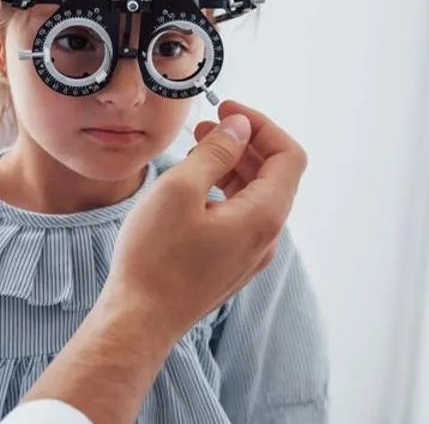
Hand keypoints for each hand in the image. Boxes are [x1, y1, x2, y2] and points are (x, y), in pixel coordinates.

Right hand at [101, 101, 307, 342]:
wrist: (139, 319)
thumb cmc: (154, 258)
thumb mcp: (181, 189)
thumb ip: (216, 152)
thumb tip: (240, 127)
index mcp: (263, 216)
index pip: (289, 156)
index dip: (262, 125)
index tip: (227, 109)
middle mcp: (266, 237)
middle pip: (274, 175)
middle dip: (244, 142)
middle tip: (206, 124)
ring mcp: (250, 254)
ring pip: (255, 196)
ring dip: (232, 166)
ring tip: (194, 149)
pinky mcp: (230, 265)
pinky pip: (239, 217)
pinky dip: (224, 191)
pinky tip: (192, 186)